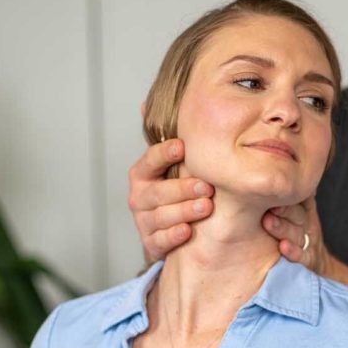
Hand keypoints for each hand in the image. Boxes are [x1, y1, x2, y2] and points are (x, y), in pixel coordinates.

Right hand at [127, 138, 213, 262]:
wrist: (172, 229)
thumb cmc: (178, 190)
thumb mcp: (177, 167)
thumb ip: (176, 143)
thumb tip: (150, 105)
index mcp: (143, 173)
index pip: (151, 160)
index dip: (165, 153)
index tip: (182, 146)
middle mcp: (140, 196)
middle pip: (159, 192)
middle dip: (183, 188)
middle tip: (207, 187)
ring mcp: (143, 221)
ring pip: (161, 216)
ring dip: (184, 211)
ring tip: (206, 207)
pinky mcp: (151, 242)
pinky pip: (160, 240)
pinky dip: (174, 236)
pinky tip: (188, 231)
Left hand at [262, 196, 331, 275]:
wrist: (317, 262)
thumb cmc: (298, 230)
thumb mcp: (299, 208)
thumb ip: (289, 192)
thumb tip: (268, 161)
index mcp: (304, 208)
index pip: (298, 197)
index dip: (287, 194)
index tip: (273, 188)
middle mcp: (307, 222)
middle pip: (297, 214)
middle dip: (284, 209)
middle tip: (270, 205)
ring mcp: (308, 241)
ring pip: (296, 233)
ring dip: (282, 228)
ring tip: (269, 223)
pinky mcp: (308, 259)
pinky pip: (301, 255)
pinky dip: (293, 252)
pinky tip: (283, 248)